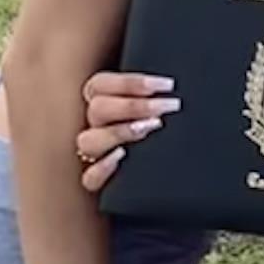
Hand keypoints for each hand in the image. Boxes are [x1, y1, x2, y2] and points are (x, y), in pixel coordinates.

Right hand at [76, 69, 174, 197]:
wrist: (175, 168)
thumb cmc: (164, 125)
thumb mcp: (157, 104)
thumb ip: (153, 92)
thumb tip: (168, 83)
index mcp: (102, 100)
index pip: (101, 84)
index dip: (131, 82)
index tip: (167, 85)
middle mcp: (96, 125)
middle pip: (97, 109)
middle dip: (135, 106)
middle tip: (169, 106)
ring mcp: (96, 153)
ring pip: (88, 141)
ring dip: (118, 131)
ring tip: (150, 128)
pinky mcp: (100, 181)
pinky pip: (90, 178)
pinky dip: (103, 168)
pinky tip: (122, 156)